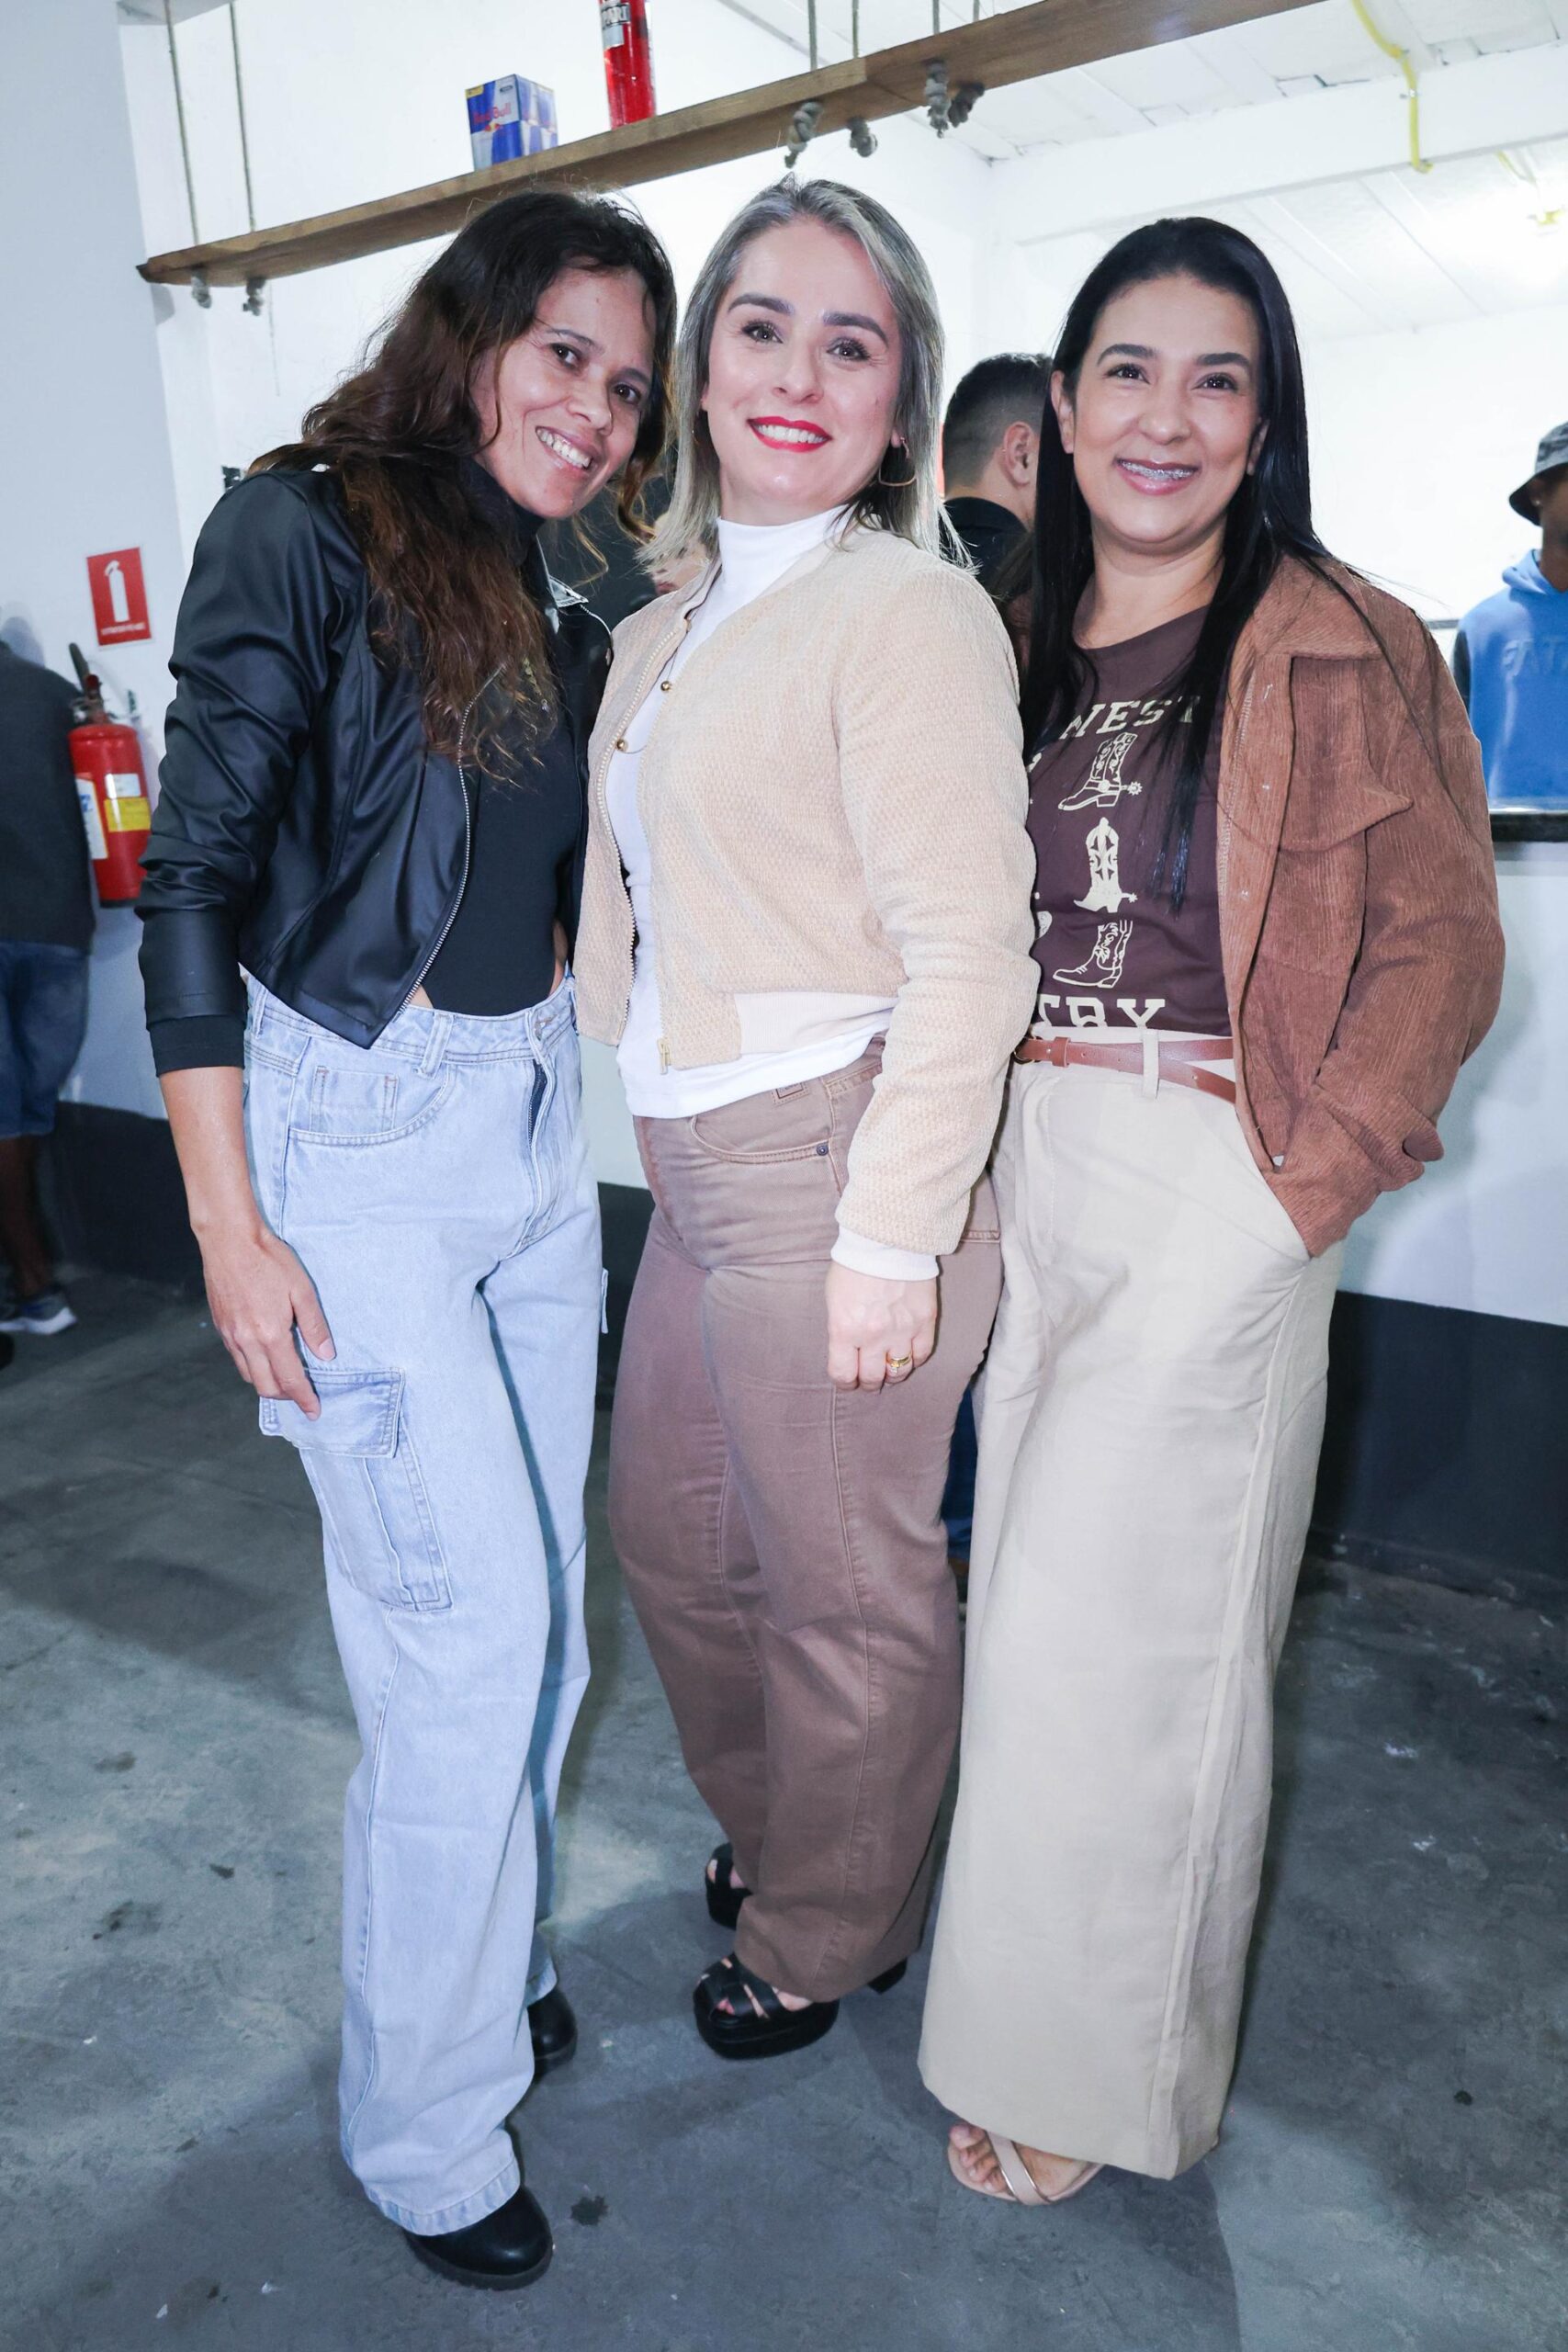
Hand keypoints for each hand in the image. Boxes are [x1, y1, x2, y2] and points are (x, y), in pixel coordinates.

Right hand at [200, 1222, 333, 1413]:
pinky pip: (237, 1359)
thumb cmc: (269, 1259)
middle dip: (286, 1397)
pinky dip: (253, 1367)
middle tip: (302, 1395)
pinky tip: (265, 1357)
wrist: (229, 1240)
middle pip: (266, 1386)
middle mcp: (246, 1341)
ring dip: (268, 1383)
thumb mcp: (301, 1290)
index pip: (289, 1379)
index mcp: (270, 1334)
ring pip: (249, 1375)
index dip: (303, 1399)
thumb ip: (314, 1326)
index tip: (314, 1411)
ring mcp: (230, 1335)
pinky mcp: (221, 1327)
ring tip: (286, 1378)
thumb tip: (326, 1355)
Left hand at [825, 1264, 936, 1392]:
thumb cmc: (854, 1265)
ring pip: (900, 1371)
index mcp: (845, 1329)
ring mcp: (902, 1330)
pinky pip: (922, 1354)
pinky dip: (914, 1359)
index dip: (844, 1381)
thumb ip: (841, 1328)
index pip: (843, 1373)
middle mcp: (874, 1336)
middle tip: (869, 1378)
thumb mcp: (834, 1299)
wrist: (887, 1239)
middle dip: (868, 1382)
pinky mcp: (925, 1321)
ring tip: (889, 1368)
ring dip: (892, 1373)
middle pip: (873, 1377)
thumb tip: (849, 1350)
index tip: (847, 1379)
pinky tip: (908, 1354)